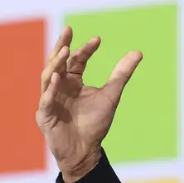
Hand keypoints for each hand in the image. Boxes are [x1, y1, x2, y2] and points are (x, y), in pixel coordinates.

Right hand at [36, 26, 141, 182]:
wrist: (86, 152)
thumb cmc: (95, 124)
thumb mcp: (111, 95)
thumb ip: (121, 74)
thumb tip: (138, 52)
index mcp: (72, 81)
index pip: (76, 60)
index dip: (85, 49)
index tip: (97, 40)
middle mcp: (59, 87)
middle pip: (57, 62)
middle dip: (61, 45)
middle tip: (68, 30)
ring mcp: (50, 100)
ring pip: (48, 76)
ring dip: (55, 63)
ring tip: (64, 50)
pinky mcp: (45, 115)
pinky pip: (46, 99)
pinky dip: (50, 89)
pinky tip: (57, 78)